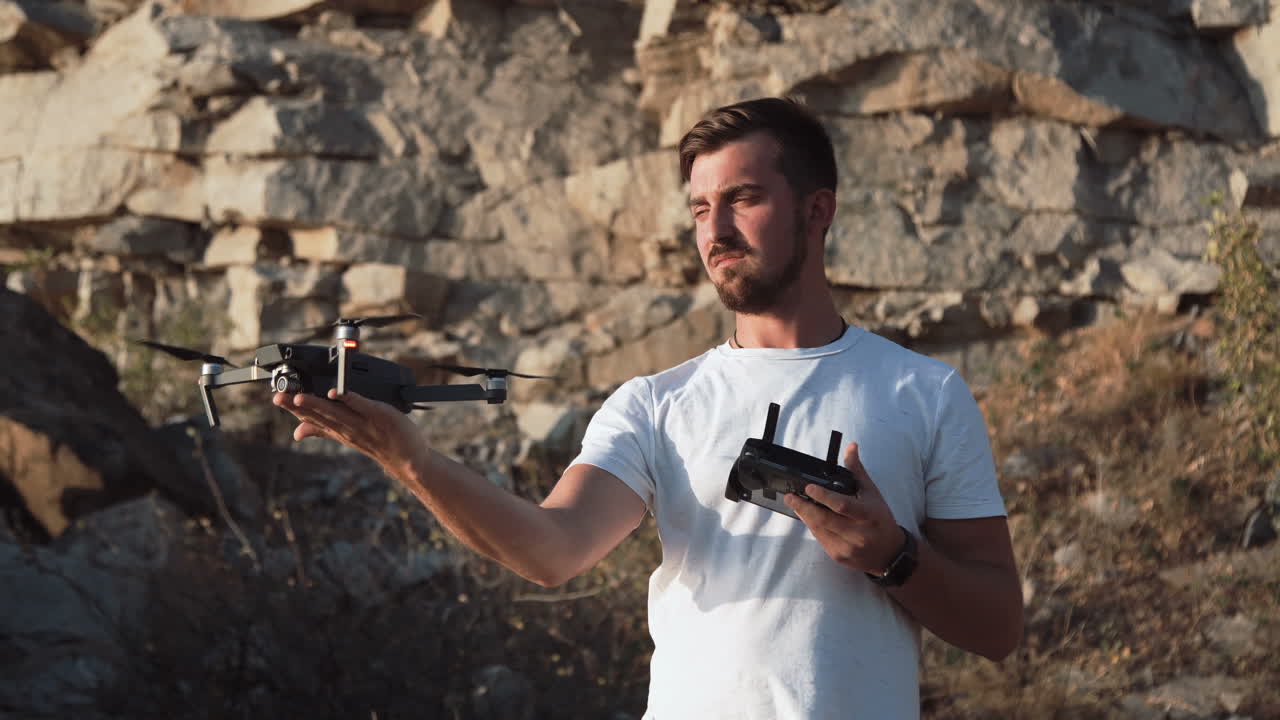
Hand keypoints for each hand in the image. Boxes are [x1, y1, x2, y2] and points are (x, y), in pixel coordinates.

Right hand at [272, 389, 428, 478]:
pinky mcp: (380, 416)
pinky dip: (351, 399)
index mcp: (338, 430)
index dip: (293, 409)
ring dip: (317, 405)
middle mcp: (347, 428)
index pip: (311, 419)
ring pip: (336, 413)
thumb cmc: (378, 443)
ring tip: (300, 397)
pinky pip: (364, 406)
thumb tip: (296, 433)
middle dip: (298, 406)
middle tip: (278, 397)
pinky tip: (338, 392)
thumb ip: (322, 430)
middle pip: (319, 416)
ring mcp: (363, 424)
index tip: (276, 398)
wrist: (409, 458)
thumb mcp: (347, 436)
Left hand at [784, 442, 902, 574]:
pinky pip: (820, 539)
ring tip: (795, 503)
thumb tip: (851, 446)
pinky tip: (807, 517)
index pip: (842, 505)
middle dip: (804, 507)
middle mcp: (858, 533)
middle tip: (790, 497)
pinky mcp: (839, 556)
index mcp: (868, 515)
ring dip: (805, 516)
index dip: (823, 497)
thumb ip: (857, 471)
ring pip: (819, 530)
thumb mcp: (873, 494)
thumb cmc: (880, 519)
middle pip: (824, 520)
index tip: (809, 487)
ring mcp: (848, 547)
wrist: (889, 554)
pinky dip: (812, 526)